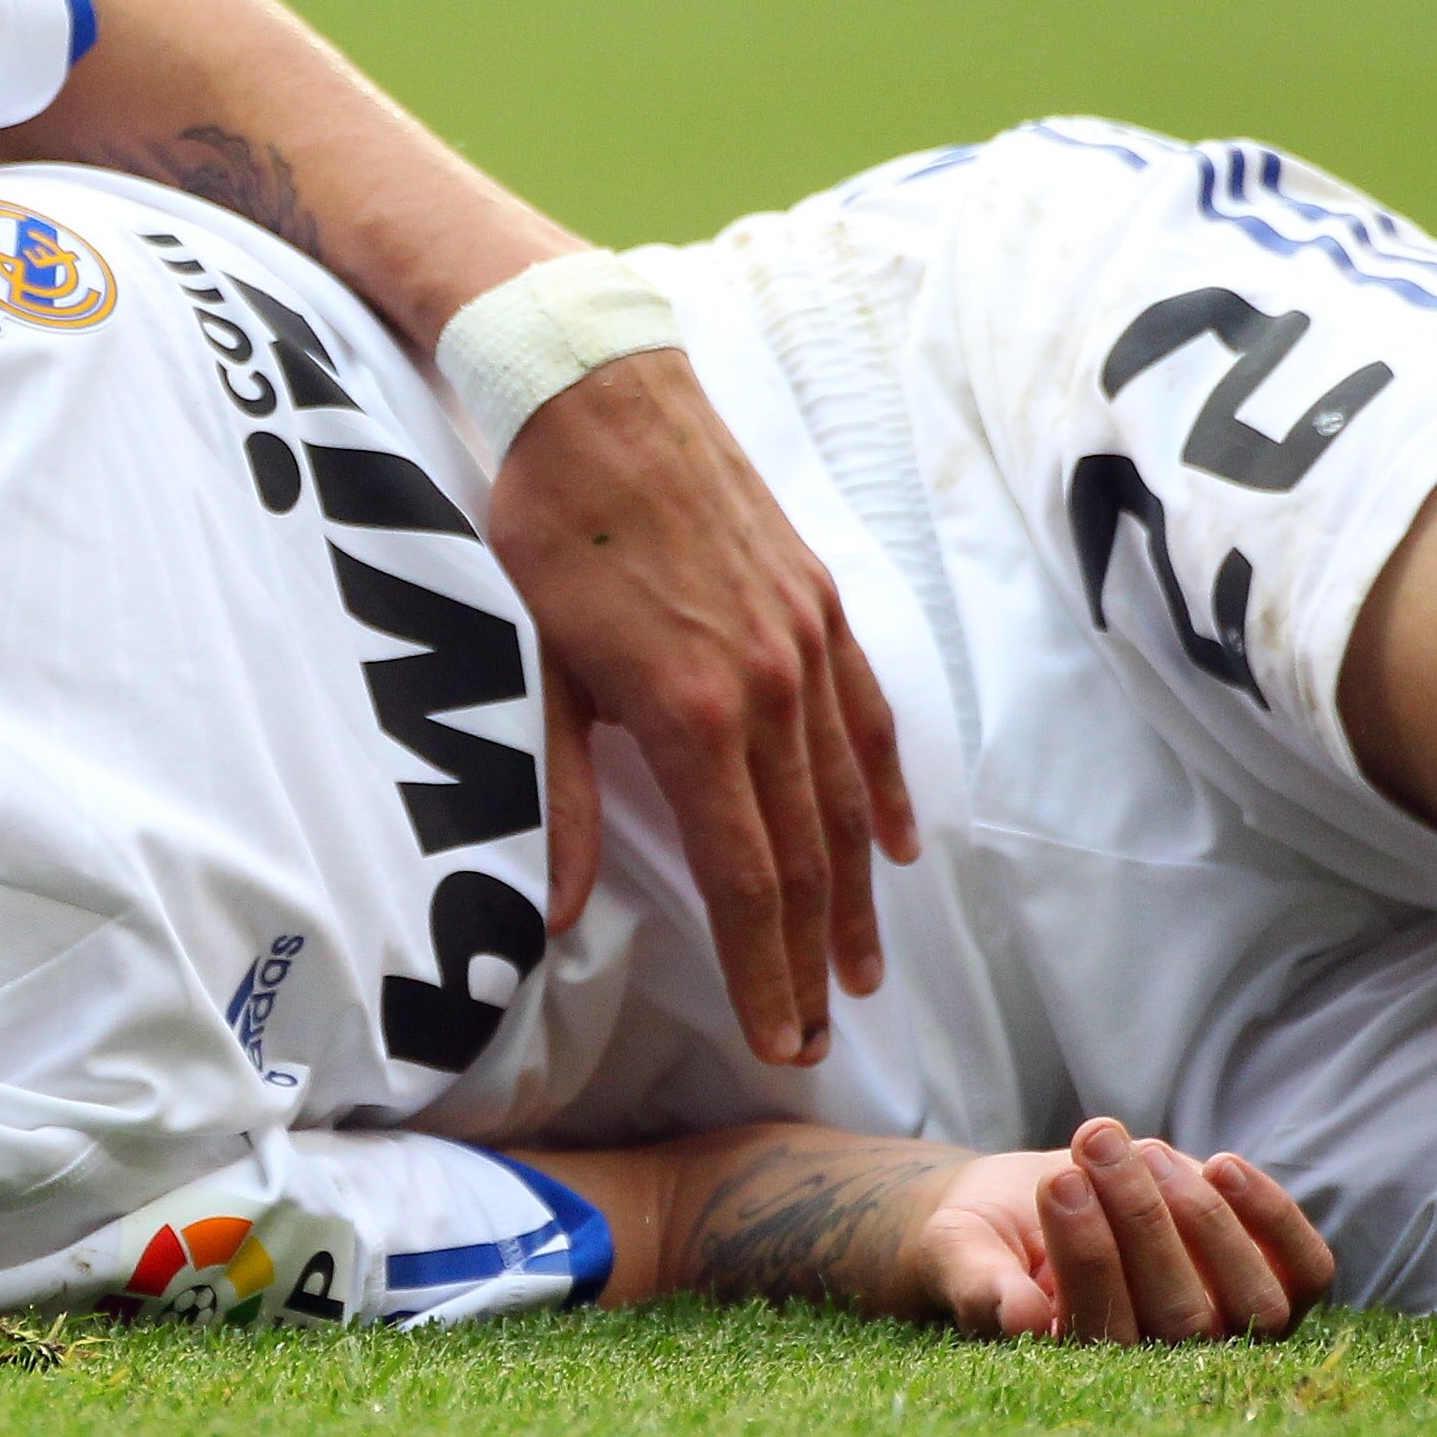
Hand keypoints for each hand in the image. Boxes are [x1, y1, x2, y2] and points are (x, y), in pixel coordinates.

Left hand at [492, 350, 918, 1065]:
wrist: (601, 395)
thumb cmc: (550, 533)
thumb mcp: (535, 671)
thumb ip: (558, 797)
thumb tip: (555, 914)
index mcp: (692, 717)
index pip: (745, 879)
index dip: (765, 973)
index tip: (777, 1040)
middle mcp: (767, 690)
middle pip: (808, 859)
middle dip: (812, 962)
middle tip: (817, 1039)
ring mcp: (805, 646)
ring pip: (848, 799)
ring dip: (860, 897)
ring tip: (863, 972)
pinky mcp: (818, 607)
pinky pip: (869, 720)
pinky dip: (887, 791)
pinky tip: (901, 846)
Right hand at [910, 1120, 1335, 1341]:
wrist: (1039, 1201)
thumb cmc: (988, 1236)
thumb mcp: (960, 1250)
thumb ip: (978, 1285)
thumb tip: (1017, 1320)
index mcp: (1086, 1373)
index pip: (1108, 1334)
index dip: (1090, 1257)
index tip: (1059, 1180)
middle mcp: (1169, 1367)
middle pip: (1182, 1316)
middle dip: (1139, 1218)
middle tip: (1094, 1139)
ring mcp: (1230, 1330)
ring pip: (1253, 1302)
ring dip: (1202, 1217)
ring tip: (1139, 1147)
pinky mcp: (1272, 1285)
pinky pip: (1305, 1272)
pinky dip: (1275, 1220)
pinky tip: (1220, 1165)